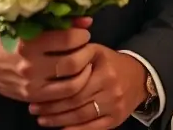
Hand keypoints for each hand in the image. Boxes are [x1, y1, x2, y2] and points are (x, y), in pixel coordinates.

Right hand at [0, 19, 95, 104]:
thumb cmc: (4, 37)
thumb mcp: (26, 24)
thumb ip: (56, 22)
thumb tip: (87, 20)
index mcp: (28, 40)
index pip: (67, 39)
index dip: (82, 35)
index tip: (83, 32)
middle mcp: (30, 64)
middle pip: (72, 62)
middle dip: (87, 53)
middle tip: (88, 46)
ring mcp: (31, 83)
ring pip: (72, 83)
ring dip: (85, 71)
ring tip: (86, 62)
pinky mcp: (32, 96)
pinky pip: (62, 96)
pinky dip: (75, 86)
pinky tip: (77, 76)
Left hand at [30, 47, 147, 129]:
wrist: (139, 77)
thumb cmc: (110, 62)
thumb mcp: (96, 51)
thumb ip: (76, 53)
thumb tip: (49, 55)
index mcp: (102, 66)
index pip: (73, 81)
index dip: (52, 90)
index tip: (35, 93)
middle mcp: (109, 85)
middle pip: (75, 100)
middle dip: (51, 106)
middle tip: (34, 108)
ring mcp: (114, 104)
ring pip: (81, 116)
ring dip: (58, 120)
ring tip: (42, 119)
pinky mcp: (116, 119)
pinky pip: (92, 128)